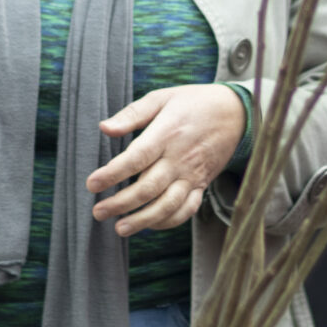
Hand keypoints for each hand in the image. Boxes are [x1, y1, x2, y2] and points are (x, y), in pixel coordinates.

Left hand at [89, 84, 243, 236]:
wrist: (235, 112)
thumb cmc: (192, 102)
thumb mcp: (162, 98)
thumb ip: (131, 114)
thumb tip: (104, 128)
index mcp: (167, 133)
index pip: (136, 158)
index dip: (112, 174)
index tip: (91, 184)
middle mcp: (180, 158)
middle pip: (148, 187)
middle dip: (121, 203)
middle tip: (97, 212)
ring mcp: (192, 174)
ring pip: (167, 205)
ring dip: (143, 220)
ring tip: (120, 228)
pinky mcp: (202, 184)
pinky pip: (187, 209)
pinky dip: (168, 221)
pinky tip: (149, 224)